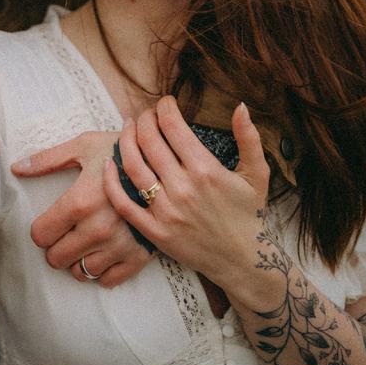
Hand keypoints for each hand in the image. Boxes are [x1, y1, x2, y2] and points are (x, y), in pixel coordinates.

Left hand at [12, 132, 152, 286]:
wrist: (167, 162)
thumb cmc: (121, 150)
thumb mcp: (84, 146)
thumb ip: (47, 160)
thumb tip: (16, 168)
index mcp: (80, 202)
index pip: (41, 235)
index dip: (41, 229)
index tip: (49, 222)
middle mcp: (97, 229)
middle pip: (57, 258)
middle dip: (56, 246)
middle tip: (65, 233)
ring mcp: (119, 245)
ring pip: (82, 272)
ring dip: (78, 259)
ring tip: (84, 242)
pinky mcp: (139, 256)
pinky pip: (110, 280)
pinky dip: (102, 271)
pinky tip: (103, 253)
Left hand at [103, 99, 269, 289]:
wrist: (243, 261)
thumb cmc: (249, 215)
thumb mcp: (258, 174)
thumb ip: (249, 138)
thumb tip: (241, 106)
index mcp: (206, 170)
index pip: (173, 127)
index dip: (164, 108)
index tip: (165, 103)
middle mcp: (183, 188)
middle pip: (149, 141)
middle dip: (144, 119)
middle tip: (145, 114)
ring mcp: (166, 211)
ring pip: (133, 166)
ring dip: (126, 141)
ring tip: (128, 128)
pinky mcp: (154, 231)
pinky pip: (123, 203)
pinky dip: (111, 181)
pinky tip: (107, 164)